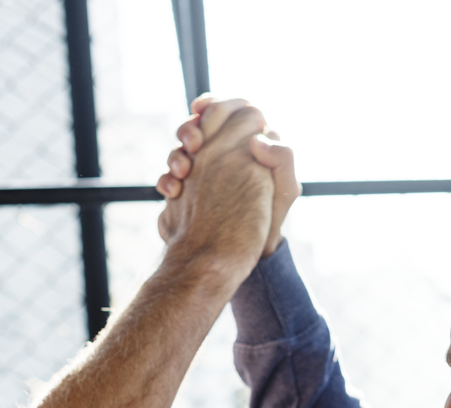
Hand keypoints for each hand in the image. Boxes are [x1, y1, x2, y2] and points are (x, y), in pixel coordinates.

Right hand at [159, 94, 300, 257]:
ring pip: (181, 146)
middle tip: (195, 146)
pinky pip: (169, 174)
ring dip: (176, 152)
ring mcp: (203, 172)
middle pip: (201, 122)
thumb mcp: (284, 192)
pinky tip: (174, 192)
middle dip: (191, 126)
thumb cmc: (266, 225)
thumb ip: (282, 159)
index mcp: (251, 146)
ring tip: (183, 172)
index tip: (206, 114)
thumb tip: (257, 139)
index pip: (236, 108)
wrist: (232, 258)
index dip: (221, 105)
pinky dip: (166, 178)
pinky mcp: (186, 190)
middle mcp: (226, 155)